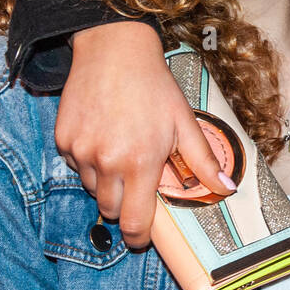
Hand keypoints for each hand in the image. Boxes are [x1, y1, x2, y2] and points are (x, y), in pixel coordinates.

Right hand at [56, 22, 230, 246]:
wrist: (115, 51)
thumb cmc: (155, 88)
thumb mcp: (185, 123)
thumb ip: (204, 162)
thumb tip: (226, 190)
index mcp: (140, 163)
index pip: (134, 221)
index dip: (139, 237)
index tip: (142, 239)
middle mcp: (106, 163)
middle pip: (111, 210)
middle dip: (125, 204)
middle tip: (138, 180)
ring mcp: (80, 151)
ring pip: (92, 187)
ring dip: (107, 181)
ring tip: (123, 149)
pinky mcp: (62, 140)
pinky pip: (74, 165)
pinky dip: (87, 160)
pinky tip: (103, 136)